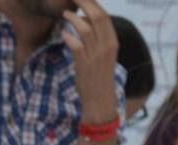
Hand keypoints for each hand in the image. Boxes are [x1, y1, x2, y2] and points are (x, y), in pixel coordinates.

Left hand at [62, 0, 119, 125]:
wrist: (100, 101)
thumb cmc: (100, 76)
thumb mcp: (104, 54)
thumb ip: (97, 36)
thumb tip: (84, 17)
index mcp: (113, 43)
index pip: (104, 16)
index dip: (92, 3)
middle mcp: (106, 47)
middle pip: (96, 16)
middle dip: (83, 2)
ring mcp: (96, 56)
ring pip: (84, 28)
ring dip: (73, 17)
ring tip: (65, 14)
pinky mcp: (84, 64)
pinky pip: (75, 44)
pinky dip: (68, 36)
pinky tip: (64, 34)